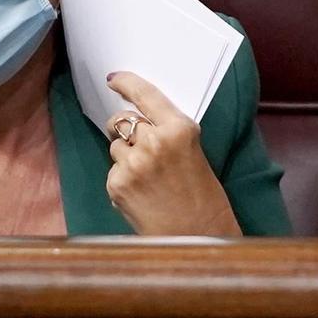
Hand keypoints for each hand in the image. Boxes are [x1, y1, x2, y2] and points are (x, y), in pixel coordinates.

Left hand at [103, 72, 242, 236]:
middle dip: (125, 129)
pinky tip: (142, 195)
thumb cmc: (203, 198)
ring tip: (148, 180)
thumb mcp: (194, 153)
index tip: (114, 79)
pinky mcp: (118, 183)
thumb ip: (168, 134)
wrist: (197, 238)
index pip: (145, 95)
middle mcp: (154, 141)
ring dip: (126, 157)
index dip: (126, 83)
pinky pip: (113, 171)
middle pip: (122, 120)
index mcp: (179, 129)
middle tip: (138, 145)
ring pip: (115, 146)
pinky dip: (123, 180)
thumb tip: (138, 124)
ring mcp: (133, 163)